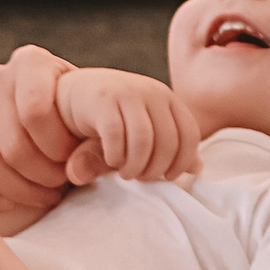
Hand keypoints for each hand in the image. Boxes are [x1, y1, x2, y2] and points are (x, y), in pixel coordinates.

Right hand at [0, 45, 82, 220]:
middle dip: (39, 175)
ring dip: (15, 189)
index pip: (35, 112)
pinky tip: (10, 204)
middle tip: (59, 186)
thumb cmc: (81, 121)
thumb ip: (96, 146)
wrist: (60, 119)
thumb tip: (75, 170)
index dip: (56, 147)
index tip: (72, 161)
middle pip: (10, 142)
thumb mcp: (96, 125)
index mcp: (31, 62)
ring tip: (42, 196)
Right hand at [52, 69, 201, 183]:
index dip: (182, 161)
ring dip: (136, 165)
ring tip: (126, 173)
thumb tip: (197, 168)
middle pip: (168, 141)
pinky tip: (111, 160)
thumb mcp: (144, 131)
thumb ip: (169, 148)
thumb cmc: (113, 117)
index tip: (168, 177)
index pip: (189, 134)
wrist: (72, 93)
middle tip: (141, 177)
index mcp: (167, 98)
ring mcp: (127, 93)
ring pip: (144, 140)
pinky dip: (116, 156)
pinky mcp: (102, 99)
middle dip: (156, 168)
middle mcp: (152, 92)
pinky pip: (116, 136)